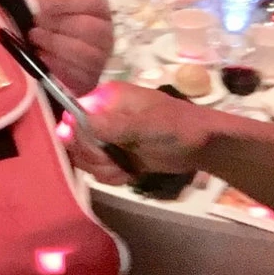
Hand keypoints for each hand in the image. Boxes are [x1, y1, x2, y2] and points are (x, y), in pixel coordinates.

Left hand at [29, 0, 113, 94]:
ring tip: (36, 41)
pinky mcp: (91, 79)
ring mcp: (101, 58)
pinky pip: (77, 73)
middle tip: (35, 27)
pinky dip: (56, 65)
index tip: (40, 6)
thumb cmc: (47, 22)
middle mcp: (105, 32)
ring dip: (54, 45)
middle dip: (56, 27)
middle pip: (88, 28)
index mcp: (97, 7)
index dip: (64, 2)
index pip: (91, 0)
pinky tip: (43, 59)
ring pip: (83, 51)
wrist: (38, 57)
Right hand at [67, 81, 210, 184]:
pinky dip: (112, 175)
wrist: (203, 146)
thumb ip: (109, 125)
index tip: (96, 150)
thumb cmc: (176, 127)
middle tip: (115, 160)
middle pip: (76, 140)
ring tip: (126, 167)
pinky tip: (130, 173)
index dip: (76, 136)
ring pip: (86, 158)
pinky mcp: (116, 154)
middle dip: (94, 156)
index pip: (73, 115)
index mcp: (106, 99)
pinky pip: (99, 169)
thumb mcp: (144, 125)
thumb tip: (71, 120)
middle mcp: (103, 115)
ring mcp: (109, 136)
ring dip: (104, 168)